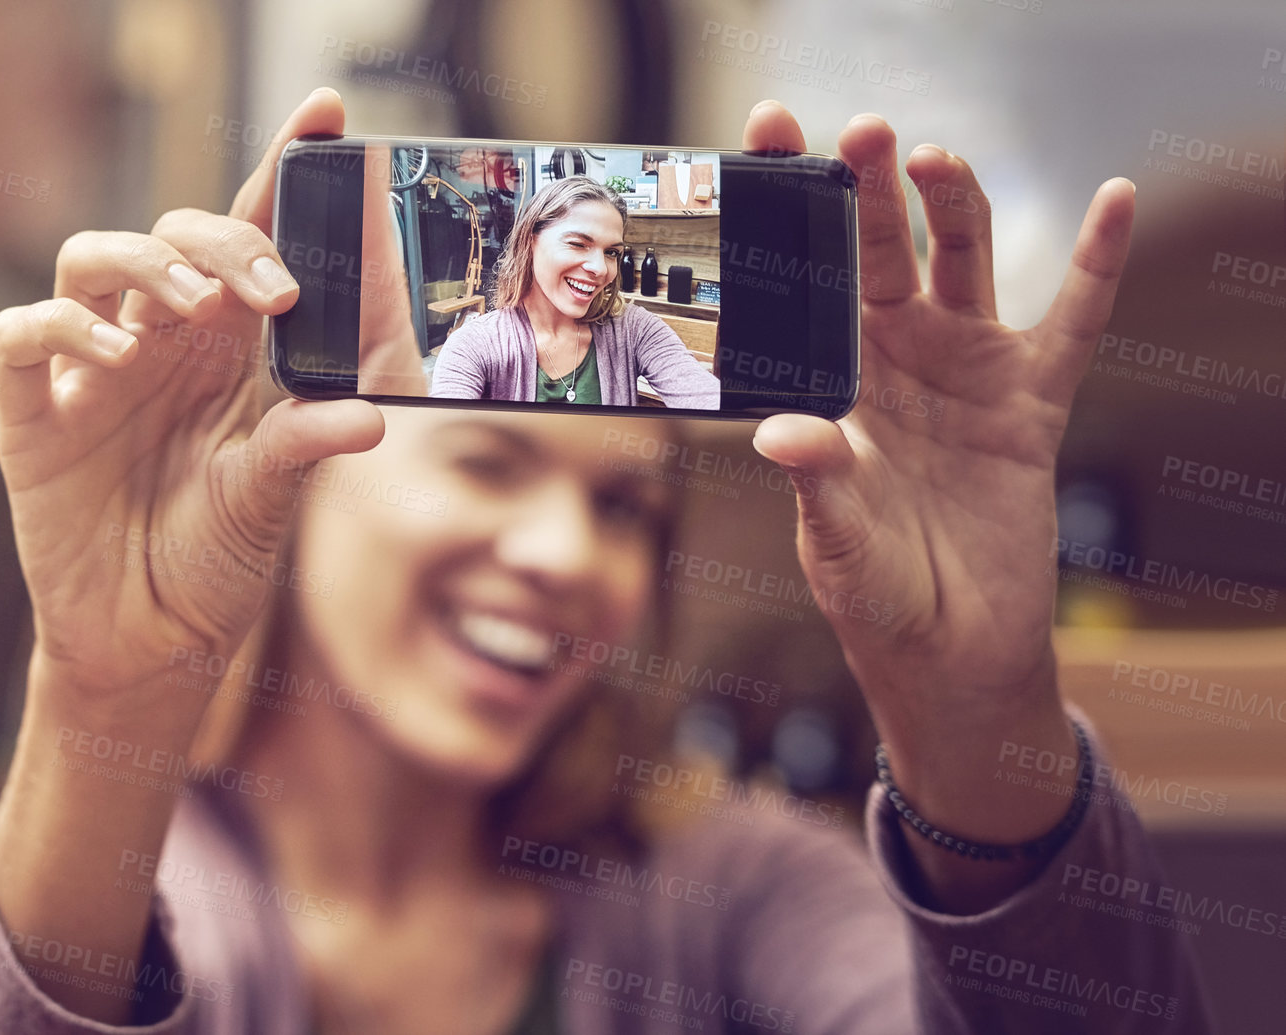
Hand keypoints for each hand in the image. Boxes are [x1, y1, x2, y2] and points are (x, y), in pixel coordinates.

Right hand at [0, 88, 381, 722]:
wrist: (150, 645)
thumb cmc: (213, 560)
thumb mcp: (268, 500)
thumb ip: (301, 444)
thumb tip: (367, 413)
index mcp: (223, 348)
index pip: (248, 236)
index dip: (279, 171)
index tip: (326, 116)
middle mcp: (156, 342)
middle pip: (174, 236)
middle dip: (225, 241)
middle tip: (275, 290)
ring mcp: (90, 372)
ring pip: (91, 259)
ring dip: (144, 263)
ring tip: (194, 309)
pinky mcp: (33, 415)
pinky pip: (23, 336)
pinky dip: (62, 327)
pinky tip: (116, 354)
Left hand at [742, 103, 1131, 903]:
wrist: (950, 655)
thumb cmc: (876, 598)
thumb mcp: (837, 545)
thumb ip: (819, 485)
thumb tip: (786, 434)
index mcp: (830, 385)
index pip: (797, 285)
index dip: (779, 213)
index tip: (761, 138)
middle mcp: (892, 364)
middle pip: (877, 255)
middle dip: (863, 193)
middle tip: (855, 132)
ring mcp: (964, 375)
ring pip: (961, 266)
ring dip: (951, 207)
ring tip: (933, 158)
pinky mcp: (1031, 406)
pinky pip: (1072, 324)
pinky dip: (1097, 265)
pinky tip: (1118, 198)